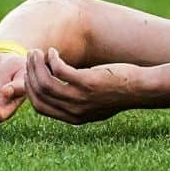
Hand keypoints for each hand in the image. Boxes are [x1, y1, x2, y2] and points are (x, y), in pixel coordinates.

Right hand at [20, 46, 142, 124]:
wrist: (140, 89)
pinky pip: (59, 70)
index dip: (30, 91)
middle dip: (30, 74)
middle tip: (30, 58)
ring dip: (37, 65)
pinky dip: (52, 60)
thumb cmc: (118, 92)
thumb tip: (59, 93)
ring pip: (46, 82)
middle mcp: (74, 110)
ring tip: (36, 53)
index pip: (40, 107)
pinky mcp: (87, 82)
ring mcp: (80, 97)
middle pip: (40, 94)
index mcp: (73, 117)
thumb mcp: (94, 104)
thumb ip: (76, 103)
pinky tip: (54, 52)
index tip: (29, 75)